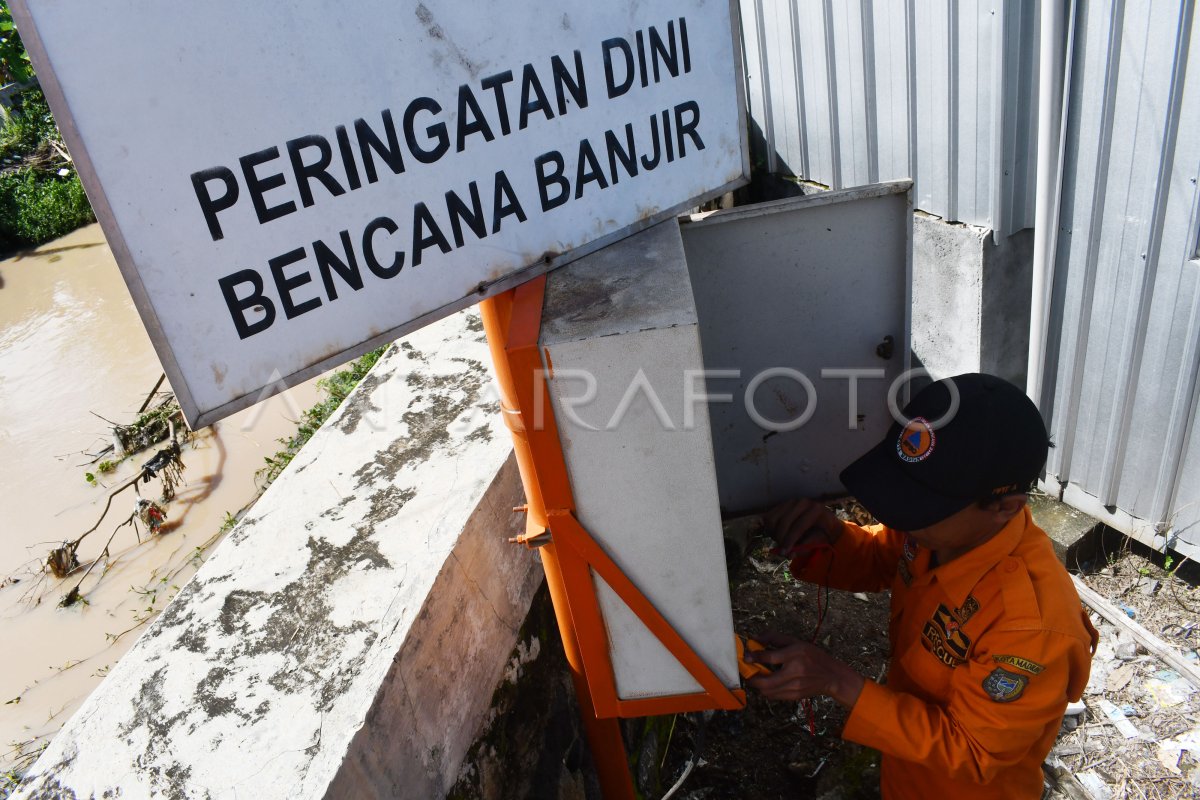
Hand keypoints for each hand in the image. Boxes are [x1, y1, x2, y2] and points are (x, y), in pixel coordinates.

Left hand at [745, 633, 864, 708]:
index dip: (755, 657)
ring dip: (757, 685)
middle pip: (765, 681)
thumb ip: (775, 638)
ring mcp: (795, 686)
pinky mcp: (795, 696)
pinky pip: (774, 696)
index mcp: (795, 655)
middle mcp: (795, 672)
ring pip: (768, 691)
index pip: (770, 657)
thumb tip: (756, 639)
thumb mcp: (796, 642)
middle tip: (747, 672)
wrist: (831, 676)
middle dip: (752, 678)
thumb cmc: (813, 656)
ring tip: (756, 678)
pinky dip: (766, 691)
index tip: (747, 657)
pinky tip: (767, 683)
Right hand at [763, 498, 843, 556]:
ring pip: (773, 519)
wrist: (825, 520)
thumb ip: (806, 547)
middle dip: (781, 538)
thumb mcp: (821, 541)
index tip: (785, 553)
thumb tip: (790, 554)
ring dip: (774, 534)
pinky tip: (778, 534)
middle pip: (784, 522)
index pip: (799, 526)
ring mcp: (790, 502)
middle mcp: (802, 502)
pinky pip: (768, 518)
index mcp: (816, 510)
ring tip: (781, 541)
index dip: (790, 540)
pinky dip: (769, 529)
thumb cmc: (825, 532)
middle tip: (782, 550)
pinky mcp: (781, 504)